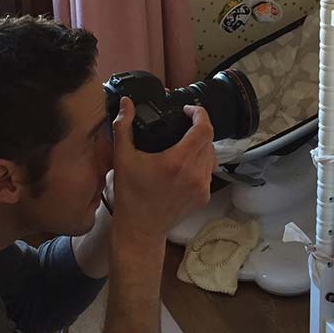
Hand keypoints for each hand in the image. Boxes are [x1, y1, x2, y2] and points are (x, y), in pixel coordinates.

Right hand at [110, 98, 215, 240]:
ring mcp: (202, 187)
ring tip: (183, 143)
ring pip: (211, 155)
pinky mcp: (204, 197)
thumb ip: (123, 126)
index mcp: (177, 161)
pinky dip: (200, 163)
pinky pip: (208, 171)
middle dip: (197, 128)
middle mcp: (195, 174)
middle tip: (182, 124)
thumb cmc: (130, 195)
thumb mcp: (122, 158)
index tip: (187, 110)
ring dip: (201, 145)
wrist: (140, 230)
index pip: (203, 128)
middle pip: (209, 139)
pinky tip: (184, 164)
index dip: (199, 113)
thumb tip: (126, 102)